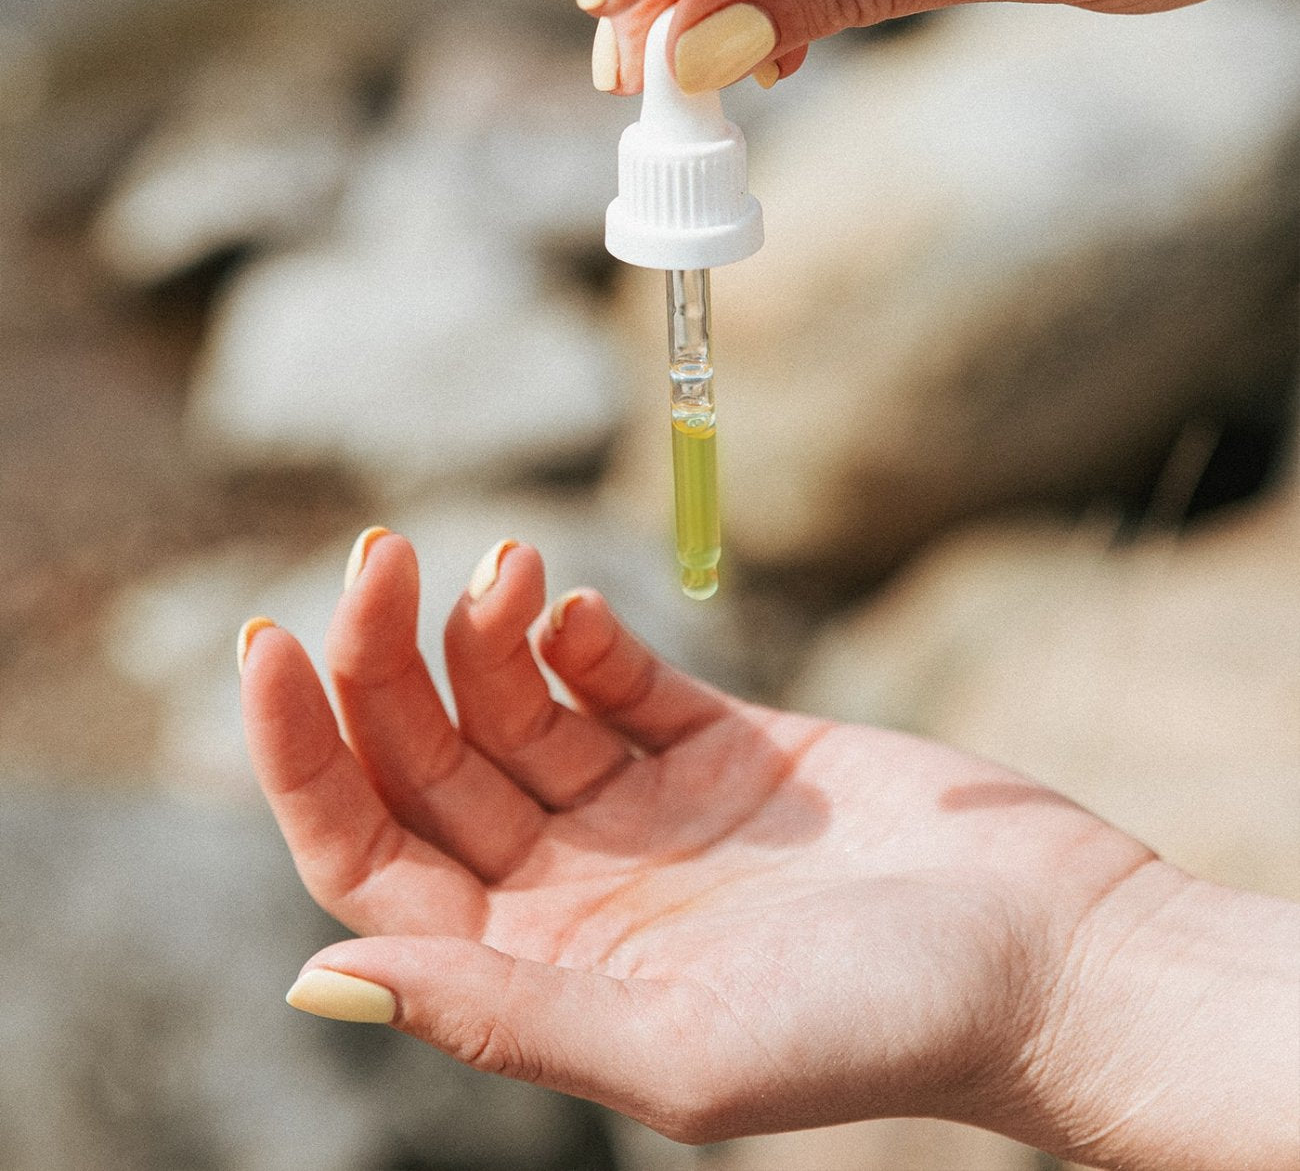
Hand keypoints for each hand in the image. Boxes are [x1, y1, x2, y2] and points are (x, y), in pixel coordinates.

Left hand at [240, 532, 1298, 1166]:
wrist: (1048, 951)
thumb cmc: (880, 1025)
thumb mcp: (676, 1047)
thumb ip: (501, 1015)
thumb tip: (315, 983)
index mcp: (539, 968)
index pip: (369, 854)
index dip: (304, 755)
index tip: (272, 643)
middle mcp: (573, 886)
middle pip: (427, 760)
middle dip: (385, 659)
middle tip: (384, 553)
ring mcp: (641, 809)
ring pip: (511, 702)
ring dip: (485, 627)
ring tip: (506, 565)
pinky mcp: (717, 744)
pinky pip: (616, 677)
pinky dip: (582, 632)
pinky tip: (574, 603)